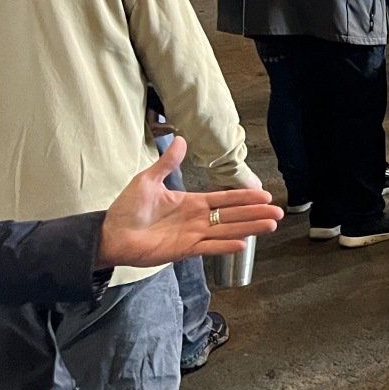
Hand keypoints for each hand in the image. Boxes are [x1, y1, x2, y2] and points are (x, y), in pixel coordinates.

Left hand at [96, 137, 283, 268]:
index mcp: (191, 202)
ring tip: (270, 226)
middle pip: (233, 216)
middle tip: (278, 213)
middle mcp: (197, 219)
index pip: (224, 199)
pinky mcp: (184, 250)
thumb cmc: (127, 209)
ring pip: (227, 230)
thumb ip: (167, 162)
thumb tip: (181, 139)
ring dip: (249, 228)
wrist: (111, 234)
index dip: (245, 197)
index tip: (264, 195)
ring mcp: (193, 235)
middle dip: (256, 213)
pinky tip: (243, 244)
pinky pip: (210, 247)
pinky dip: (225, 247)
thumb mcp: (148, 180)